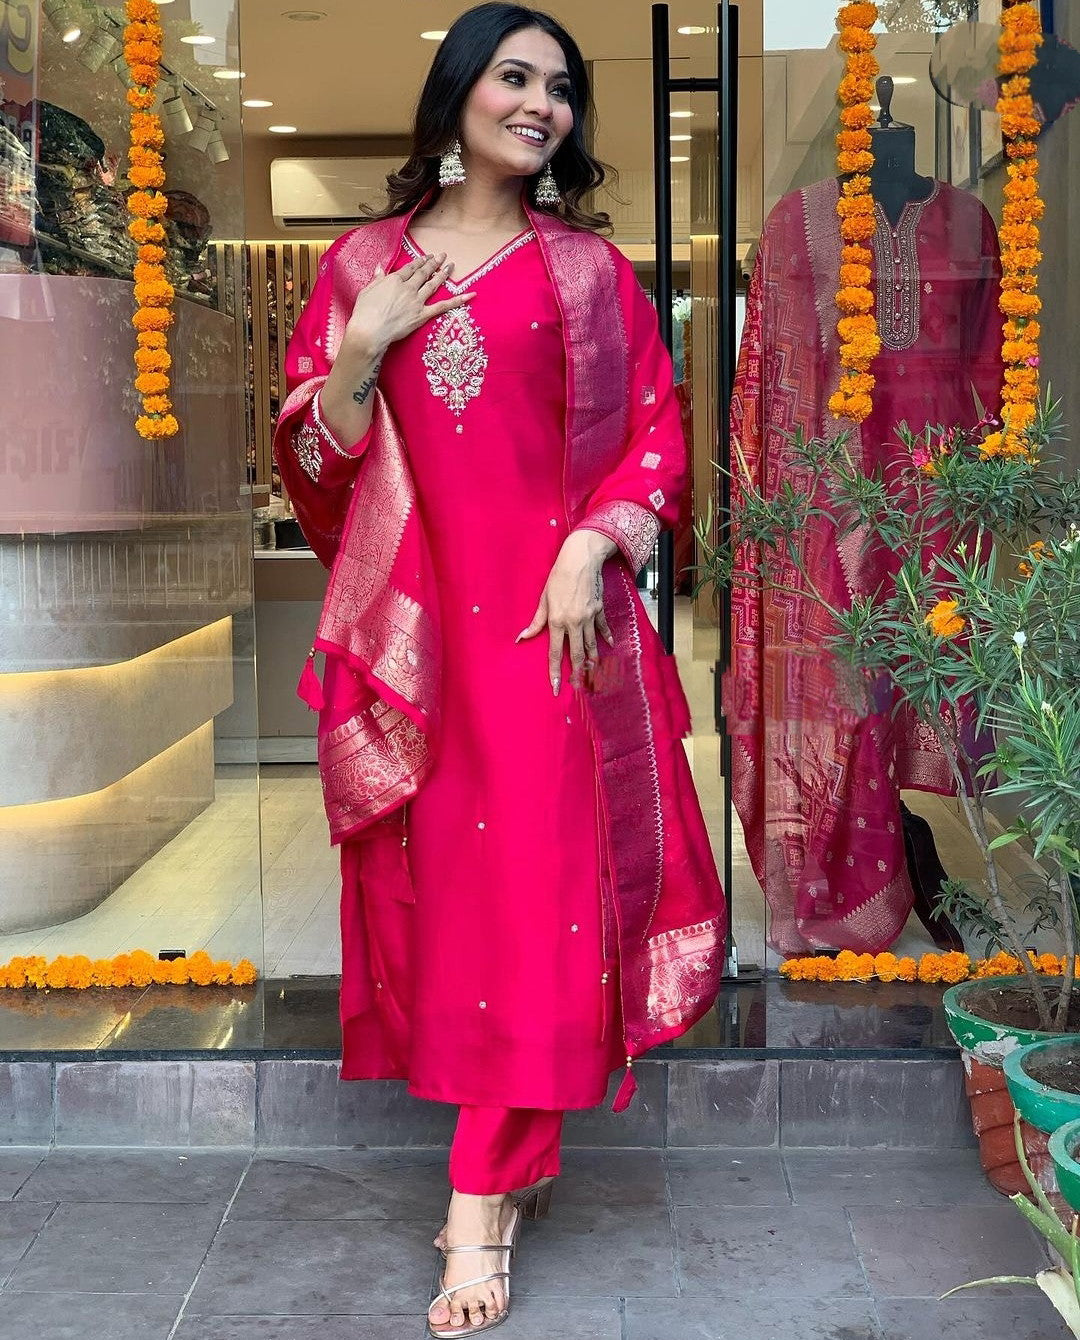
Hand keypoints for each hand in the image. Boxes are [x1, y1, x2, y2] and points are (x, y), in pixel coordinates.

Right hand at [343, 252, 473, 355]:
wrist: (370, 329)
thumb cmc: (364, 312)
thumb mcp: (367, 291)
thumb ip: (377, 279)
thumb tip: (380, 267)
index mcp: (394, 280)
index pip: (410, 268)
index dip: (419, 261)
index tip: (426, 256)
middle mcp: (408, 288)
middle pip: (423, 273)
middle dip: (433, 263)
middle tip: (442, 255)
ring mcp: (417, 301)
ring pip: (433, 284)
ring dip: (443, 274)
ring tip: (451, 265)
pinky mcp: (422, 315)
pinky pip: (443, 307)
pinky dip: (458, 300)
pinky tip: (470, 295)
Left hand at [517, 530, 616, 694]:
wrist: (581, 560)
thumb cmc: (558, 577)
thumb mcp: (544, 598)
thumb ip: (536, 621)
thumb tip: (522, 637)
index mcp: (557, 621)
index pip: (555, 652)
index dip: (555, 672)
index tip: (556, 687)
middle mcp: (574, 623)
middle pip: (576, 653)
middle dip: (577, 672)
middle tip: (579, 686)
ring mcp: (588, 617)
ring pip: (591, 644)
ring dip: (592, 660)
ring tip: (593, 673)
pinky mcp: (598, 609)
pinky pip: (602, 627)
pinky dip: (606, 637)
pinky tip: (609, 645)